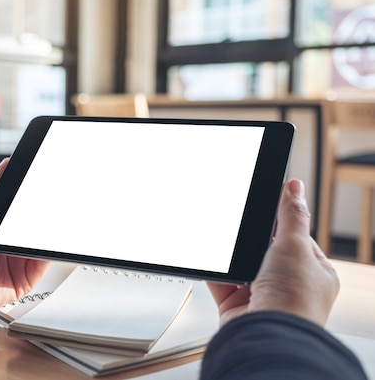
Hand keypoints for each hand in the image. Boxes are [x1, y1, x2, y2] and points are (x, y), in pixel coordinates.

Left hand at [0, 159, 49, 316]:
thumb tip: (8, 164)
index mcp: (1, 227)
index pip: (28, 212)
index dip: (39, 201)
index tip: (49, 188)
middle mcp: (11, 245)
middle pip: (38, 229)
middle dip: (48, 216)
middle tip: (56, 203)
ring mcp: (18, 263)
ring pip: (43, 246)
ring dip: (49, 234)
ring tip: (54, 219)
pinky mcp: (22, 282)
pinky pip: (41, 266)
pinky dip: (47, 254)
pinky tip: (45, 241)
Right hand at [207, 179, 338, 326]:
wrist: (268, 336)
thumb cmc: (294, 300)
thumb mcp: (295, 245)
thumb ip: (291, 215)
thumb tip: (294, 188)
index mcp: (312, 271)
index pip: (295, 238)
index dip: (278, 222)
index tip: (262, 206)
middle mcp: (287, 285)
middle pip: (263, 251)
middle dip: (249, 240)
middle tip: (238, 225)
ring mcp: (261, 296)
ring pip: (240, 265)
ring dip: (232, 257)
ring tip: (224, 243)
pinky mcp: (236, 306)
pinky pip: (220, 281)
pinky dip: (213, 271)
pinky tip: (209, 261)